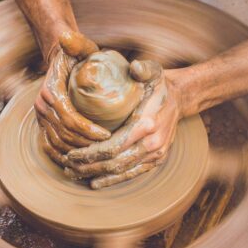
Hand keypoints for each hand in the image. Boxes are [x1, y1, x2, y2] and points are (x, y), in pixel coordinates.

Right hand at [35, 31, 110, 164]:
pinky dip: (62, 156)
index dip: (88, 130)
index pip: (70, 118)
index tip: (108, 135)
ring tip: (97, 155)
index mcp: (50, 91)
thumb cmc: (75, 55)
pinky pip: (48, 146)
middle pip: (64, 134)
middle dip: (86, 145)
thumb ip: (78, 43)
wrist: (59, 59)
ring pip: (57, 143)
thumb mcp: (80, 46)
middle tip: (108, 148)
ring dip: (77, 152)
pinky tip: (78, 162)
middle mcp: (41, 106)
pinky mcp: (42, 124)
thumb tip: (66, 36)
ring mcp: (40, 117)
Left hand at [65, 61, 180, 188]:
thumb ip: (143, 68)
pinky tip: (95, 182)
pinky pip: (132, 174)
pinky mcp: (156, 160)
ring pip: (121, 171)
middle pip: (114, 163)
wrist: (180, 99)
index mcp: (147, 124)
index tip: (71, 153)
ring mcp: (155, 155)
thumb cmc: (159, 84)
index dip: (90, 153)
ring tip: (75, 173)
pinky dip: (113, 180)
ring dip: (97, 175)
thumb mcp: (153, 71)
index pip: (113, 146)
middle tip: (67, 166)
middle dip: (88, 167)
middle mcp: (152, 143)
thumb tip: (134, 66)